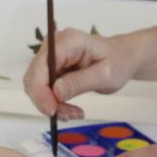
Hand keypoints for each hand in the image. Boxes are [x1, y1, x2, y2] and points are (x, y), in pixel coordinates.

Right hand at [23, 26, 141, 120]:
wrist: (122, 57)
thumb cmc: (118, 61)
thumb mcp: (105, 74)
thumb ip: (79, 82)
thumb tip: (56, 92)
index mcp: (67, 42)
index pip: (40, 67)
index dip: (41, 91)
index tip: (52, 110)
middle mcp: (53, 46)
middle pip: (34, 78)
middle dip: (47, 101)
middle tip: (69, 115)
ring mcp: (50, 56)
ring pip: (37, 87)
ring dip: (52, 105)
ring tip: (74, 113)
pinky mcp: (51, 68)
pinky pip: (44, 89)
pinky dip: (55, 103)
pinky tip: (70, 109)